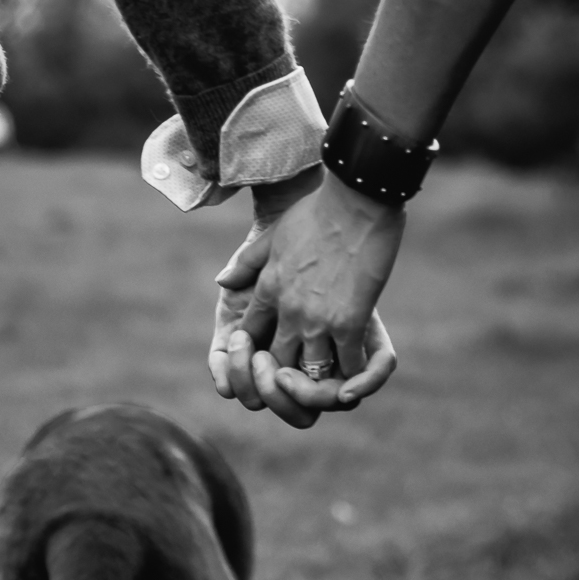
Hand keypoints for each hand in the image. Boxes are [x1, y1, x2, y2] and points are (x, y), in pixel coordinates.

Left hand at [209, 173, 402, 424]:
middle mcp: (287, 311)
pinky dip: (351, 373)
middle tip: (298, 376)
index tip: (269, 352)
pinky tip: (356, 374)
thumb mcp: (272, 235)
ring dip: (318, 378)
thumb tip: (222, 282)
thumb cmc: (317, 211)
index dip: (257, 349)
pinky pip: (346, 364)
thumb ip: (246, 263)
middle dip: (284, 372)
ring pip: (308, 370)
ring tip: (327, 381)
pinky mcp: (349, 322)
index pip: (251, 333)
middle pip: (276, 361)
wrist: (356, 198)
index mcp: (267, 290)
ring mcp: (317, 320)